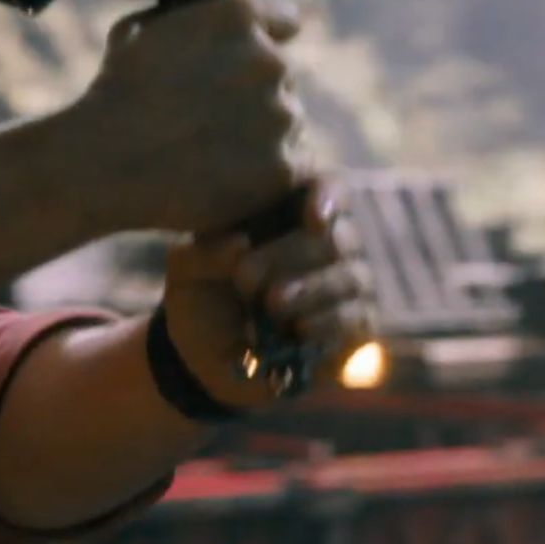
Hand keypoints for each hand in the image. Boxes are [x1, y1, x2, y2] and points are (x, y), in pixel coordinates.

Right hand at [70, 0, 308, 234]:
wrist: (101, 162)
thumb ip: (190, 19)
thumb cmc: (112, 96)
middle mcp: (270, 60)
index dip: (263, 41)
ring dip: (259, 136)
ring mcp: (282, 115)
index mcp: (238, 17)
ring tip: (204, 153)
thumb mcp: (139, 31)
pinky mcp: (283, 166)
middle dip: (252, 96)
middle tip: (205, 120)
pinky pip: (289, 167)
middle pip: (281, 78)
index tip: (242, 63)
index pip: (285, 20)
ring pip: (286, 124)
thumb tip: (207, 23)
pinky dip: (262, 176)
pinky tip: (220, 177)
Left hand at [159, 182, 374, 411]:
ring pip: (351, 278)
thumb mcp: (187, 270)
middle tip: (246, 278)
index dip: (328, 197)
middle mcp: (325, 244)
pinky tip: (298, 329)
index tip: (312, 219)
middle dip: (291, 256)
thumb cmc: (200, 294)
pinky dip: (328, 322)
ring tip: (270, 304)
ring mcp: (345, 286)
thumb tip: (242, 243)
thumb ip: (208, 252)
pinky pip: (357, 318)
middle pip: (337, 238)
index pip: (328, 188)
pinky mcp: (352, 327)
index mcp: (288, 214)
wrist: (204, 355)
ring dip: (310, 290)